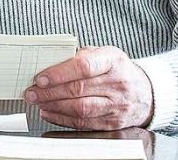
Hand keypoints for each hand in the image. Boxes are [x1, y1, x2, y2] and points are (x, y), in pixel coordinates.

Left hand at [24, 46, 152, 129]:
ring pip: (80, 109)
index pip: (83, 67)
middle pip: (78, 90)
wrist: (146, 92)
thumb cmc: (118, 70)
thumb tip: (51, 62)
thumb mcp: (104, 54)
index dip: (59, 73)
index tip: (40, 78)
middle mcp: (117, 84)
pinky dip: (63, 119)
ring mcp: (117, 105)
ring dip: (54, 106)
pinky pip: (84, 123)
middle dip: (50, 92)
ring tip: (38, 102)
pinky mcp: (114, 122)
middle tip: (31, 92)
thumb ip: (80, 55)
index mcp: (113, 61)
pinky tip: (50, 112)